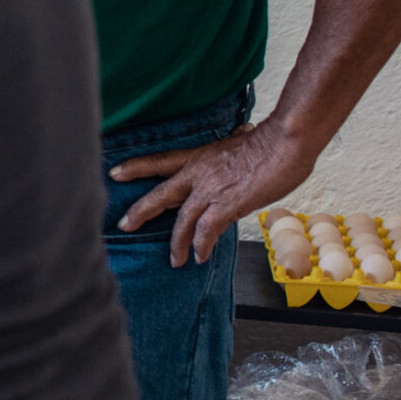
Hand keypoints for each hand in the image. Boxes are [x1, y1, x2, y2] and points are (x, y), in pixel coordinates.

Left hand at [113, 119, 315, 265]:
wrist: (286, 142)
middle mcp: (198, 173)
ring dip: (177, 243)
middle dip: (140, 211)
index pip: (159, 161)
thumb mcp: (239, 144)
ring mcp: (210, 189)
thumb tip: (241, 139)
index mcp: (199, 157)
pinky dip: (201, 245)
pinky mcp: (227, 204)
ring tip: (175, 260)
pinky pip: (206, 230)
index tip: (115, 173)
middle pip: (160, 194)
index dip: (136, 167)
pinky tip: (200, 256)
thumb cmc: (271, 141)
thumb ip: (230, 153)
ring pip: (182, 220)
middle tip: (124, 225)